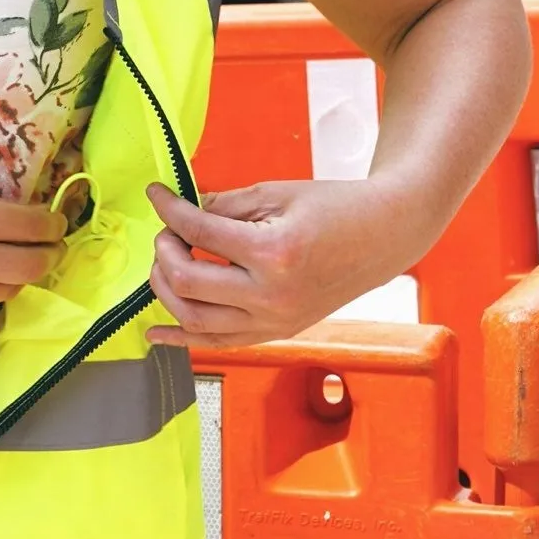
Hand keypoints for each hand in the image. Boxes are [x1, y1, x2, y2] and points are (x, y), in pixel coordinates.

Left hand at [144, 180, 427, 349]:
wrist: (383, 236)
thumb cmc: (337, 209)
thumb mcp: (276, 194)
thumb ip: (224, 204)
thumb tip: (182, 211)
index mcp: (273, 252)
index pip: (199, 233)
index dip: (169, 210)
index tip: (156, 195)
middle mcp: (271, 295)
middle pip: (187, 282)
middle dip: (164, 252)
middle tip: (167, 232)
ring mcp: (275, 320)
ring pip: (195, 320)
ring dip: (166, 291)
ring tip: (165, 264)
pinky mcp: (278, 332)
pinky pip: (219, 343)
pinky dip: (182, 339)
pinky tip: (155, 333)